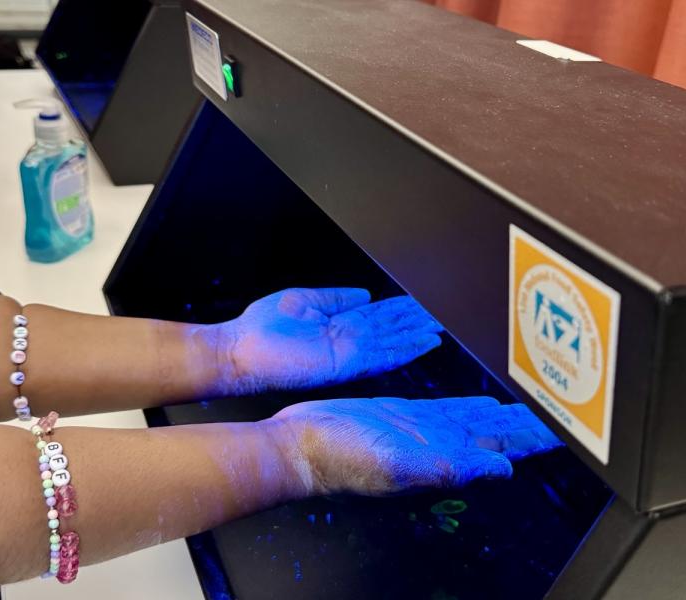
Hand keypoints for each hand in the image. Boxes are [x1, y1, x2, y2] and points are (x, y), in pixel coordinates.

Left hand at [217, 288, 442, 393]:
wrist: (242, 350)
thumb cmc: (262, 329)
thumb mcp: (304, 301)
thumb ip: (335, 298)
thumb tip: (363, 293)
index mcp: (338, 324)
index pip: (378, 316)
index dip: (401, 310)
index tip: (421, 304)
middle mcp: (348, 339)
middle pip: (391, 329)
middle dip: (416, 322)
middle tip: (442, 316)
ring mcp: (350, 352)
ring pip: (393, 342)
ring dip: (417, 335)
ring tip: (441, 328)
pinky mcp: (347, 363)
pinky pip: (384, 355)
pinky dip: (406, 349)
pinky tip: (425, 342)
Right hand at [270, 397, 562, 496]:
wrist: (302, 445)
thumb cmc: (341, 458)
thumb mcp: (399, 465)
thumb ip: (452, 467)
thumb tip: (503, 471)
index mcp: (445, 457)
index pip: (504, 450)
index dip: (535, 439)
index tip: (565, 431)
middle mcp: (440, 444)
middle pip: (499, 433)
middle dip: (531, 424)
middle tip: (562, 410)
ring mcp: (424, 430)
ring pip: (480, 421)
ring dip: (509, 415)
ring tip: (535, 406)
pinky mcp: (405, 415)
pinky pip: (451, 408)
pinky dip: (474, 405)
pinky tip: (486, 402)